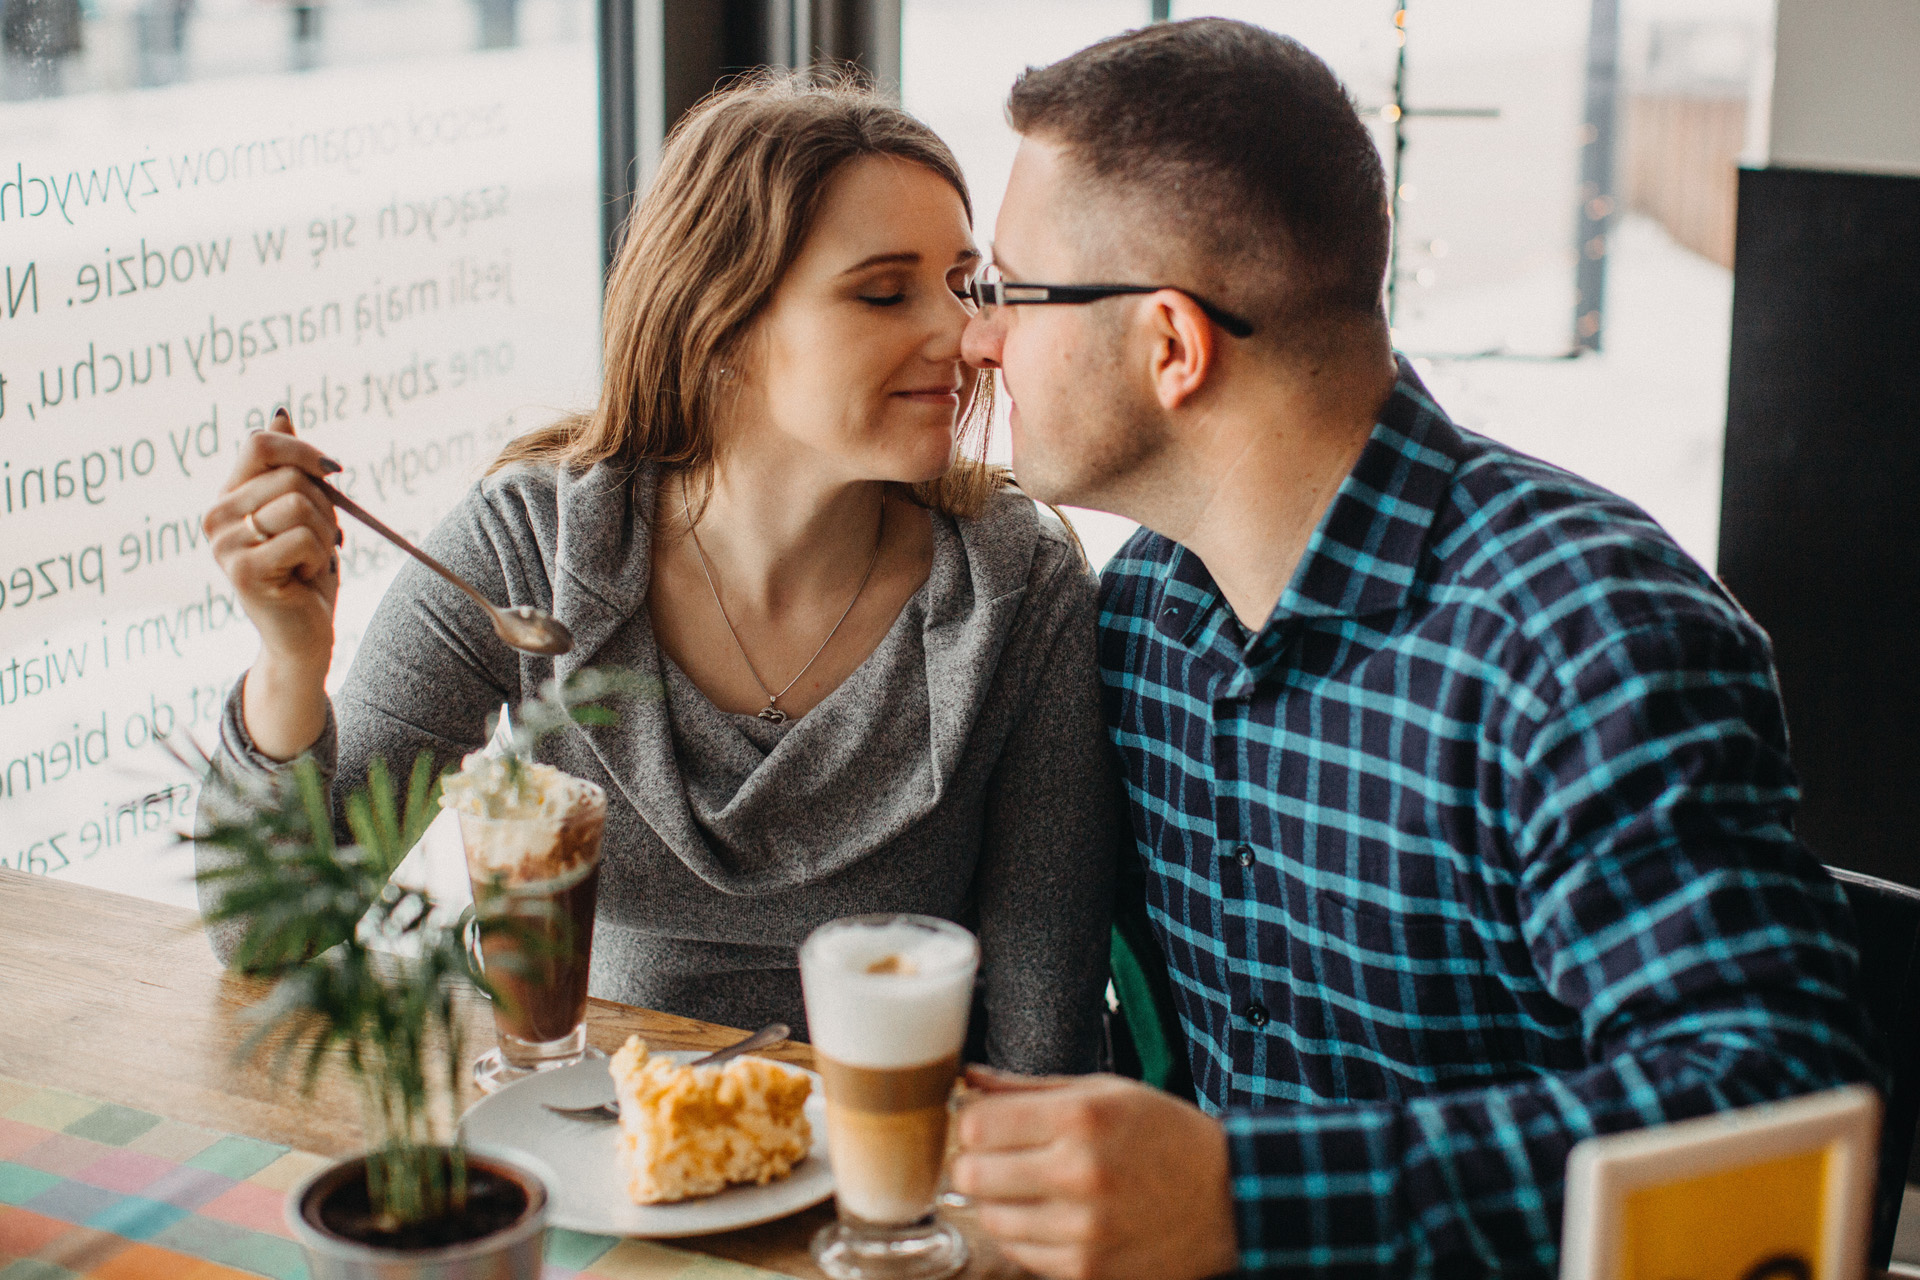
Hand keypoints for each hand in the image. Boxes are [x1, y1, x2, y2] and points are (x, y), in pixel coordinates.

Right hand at [202, 408, 342, 757]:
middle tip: (319, 542)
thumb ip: (289, 468)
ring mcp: (224, 544)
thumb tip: (279, 413)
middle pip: (289, 475)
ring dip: (323, 535)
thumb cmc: (307, 574)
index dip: (303, 451)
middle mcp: (216, 517)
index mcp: (228, 498)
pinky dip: (319, 558)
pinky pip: (304, 538)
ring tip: (309, 562)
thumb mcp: (305, 513)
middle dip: (324, 507)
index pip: (259, 443)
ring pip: (299, 504)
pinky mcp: (242, 571)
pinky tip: (303, 578)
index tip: (332, 473)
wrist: (303, 637)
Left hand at [951, 1067, 1239, 1279]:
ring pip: (991, 1219)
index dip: (972, 1123)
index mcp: (1081, 1118)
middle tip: (1000, 1157)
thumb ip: (1028, 1087)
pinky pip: (1021, 1254)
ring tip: (1032, 1187)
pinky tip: (1055, 1216)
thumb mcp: (1105, 1092)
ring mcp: (1082, 1230)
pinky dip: (1027, 1236)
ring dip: (1000, 1202)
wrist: (1229, 1198)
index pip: (976, 1126)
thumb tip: (967, 1079)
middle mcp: (1079, 1174)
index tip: (986, 1124)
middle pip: (971, 1175)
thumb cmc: (1165, 1135)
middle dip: (977, 1163)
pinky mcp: (1087, 1271)